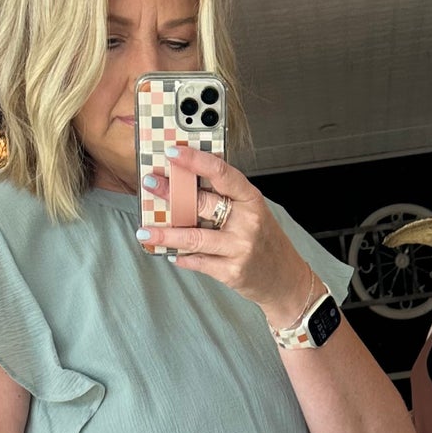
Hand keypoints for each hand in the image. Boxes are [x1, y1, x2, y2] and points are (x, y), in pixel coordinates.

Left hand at [138, 146, 320, 330]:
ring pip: (194, 237)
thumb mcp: (252, 211)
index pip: (222, 173)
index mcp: (251, 199)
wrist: (286, 280)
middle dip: (171, 192)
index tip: (172, 152)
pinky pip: (198, 262)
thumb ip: (226, 197)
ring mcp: (240, 248)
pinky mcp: (232, 272)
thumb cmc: (265, 241)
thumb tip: (188, 180)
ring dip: (166, 234)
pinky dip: (181, 257)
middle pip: (202, 203)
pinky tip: (169, 253)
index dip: (195, 160)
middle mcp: (248, 222)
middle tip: (150, 184)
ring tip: (145, 230)